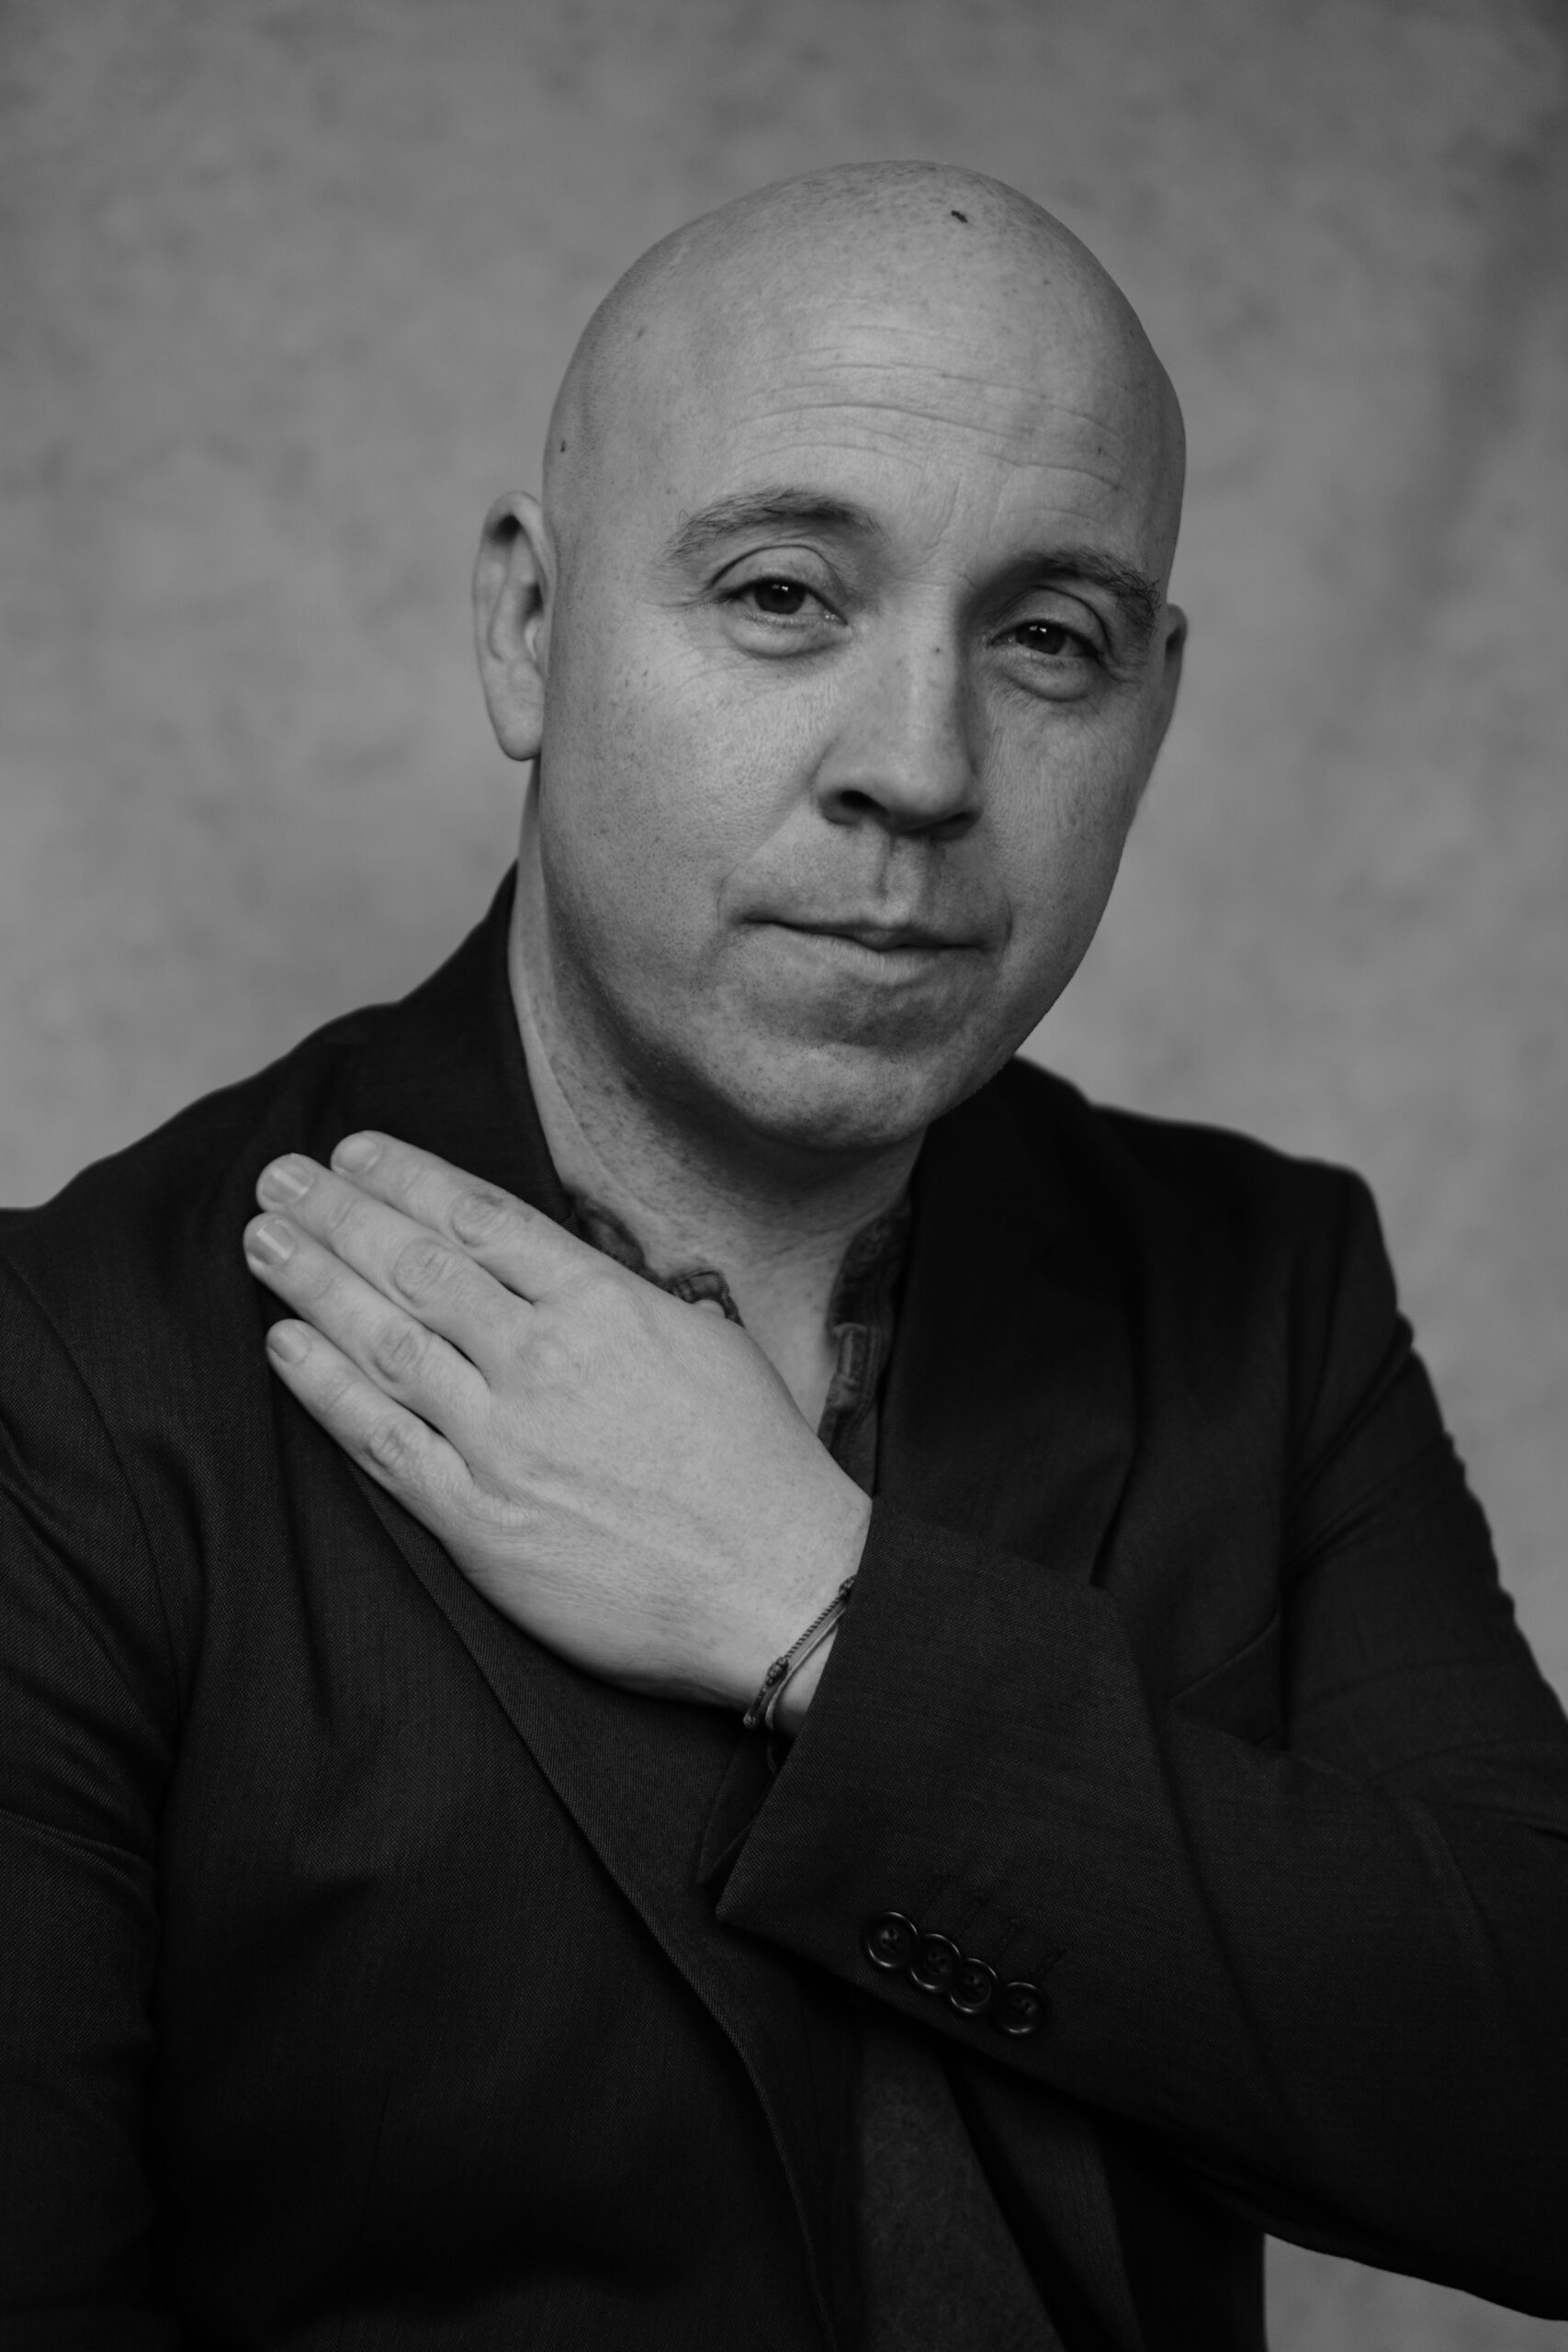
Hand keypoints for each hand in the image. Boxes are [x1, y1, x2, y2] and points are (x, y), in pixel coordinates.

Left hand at [243, 1134, 869, 1717]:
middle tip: (280, 1179)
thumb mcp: (710, 1343)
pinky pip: (383, 1443)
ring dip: (314, 1284)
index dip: (405, 1177)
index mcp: (605, 1306)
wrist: (778, 1585)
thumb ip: (626, 1296)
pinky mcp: (481, 1523)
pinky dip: (327, 1388)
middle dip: (339, 1214)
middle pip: (417, 1267)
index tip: (354, 1152)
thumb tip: (565, 1262)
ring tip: (264, 1243)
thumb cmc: (756, 1467)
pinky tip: (285, 1346)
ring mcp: (506, 1442)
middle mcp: (545, 1362)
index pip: (481, 1218)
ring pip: (386, 1342)